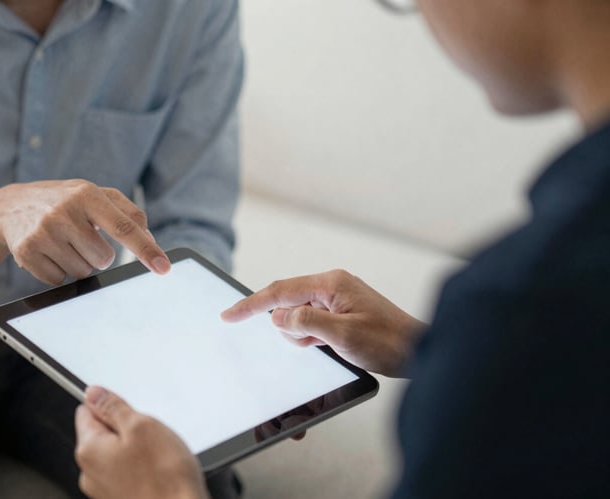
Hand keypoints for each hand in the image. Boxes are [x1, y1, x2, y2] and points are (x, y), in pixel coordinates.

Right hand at [0, 180, 169, 284]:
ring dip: (78, 263)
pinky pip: (59, 281)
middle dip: (98, 254)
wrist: (11, 206)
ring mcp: (43, 232)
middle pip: (104, 259)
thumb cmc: (66, 202)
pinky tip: (48, 251)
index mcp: (87, 194)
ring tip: (63, 242)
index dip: (147, 249)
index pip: (125, 227)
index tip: (164, 268)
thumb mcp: (95, 196)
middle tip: (81, 237)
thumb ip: (128, 215)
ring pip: (83, 272)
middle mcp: (64, 211)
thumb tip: (153, 243)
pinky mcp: (27, 253)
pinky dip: (58, 271)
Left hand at [74, 386, 208, 498]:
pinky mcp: (121, 498)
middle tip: (150, 435)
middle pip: (103, 433)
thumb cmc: (164, 479)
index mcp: (89, 450)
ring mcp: (105, 490)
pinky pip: (129, 473)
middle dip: (126, 428)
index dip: (110, 405)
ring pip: (118, 454)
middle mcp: (90, 473)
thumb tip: (94, 393)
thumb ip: (113, 407)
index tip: (129, 410)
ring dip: (137, 449)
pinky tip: (159, 472)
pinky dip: (143, 468)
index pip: (86, 411)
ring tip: (158, 456)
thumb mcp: (141, 426)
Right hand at [221, 270, 425, 376]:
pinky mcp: (342, 311)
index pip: (280, 291)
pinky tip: (332, 345)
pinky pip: (313, 321)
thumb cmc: (389, 342)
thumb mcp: (342, 335)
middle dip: (289, 327)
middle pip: (289, 302)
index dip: (251, 304)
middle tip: (313, 343)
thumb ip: (306, 322)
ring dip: (304, 335)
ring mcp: (338, 297)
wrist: (419, 351)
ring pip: (300, 315)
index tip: (229, 314)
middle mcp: (332, 285)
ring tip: (331, 345)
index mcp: (331, 284)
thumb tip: (279, 316)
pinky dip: (314, 336)